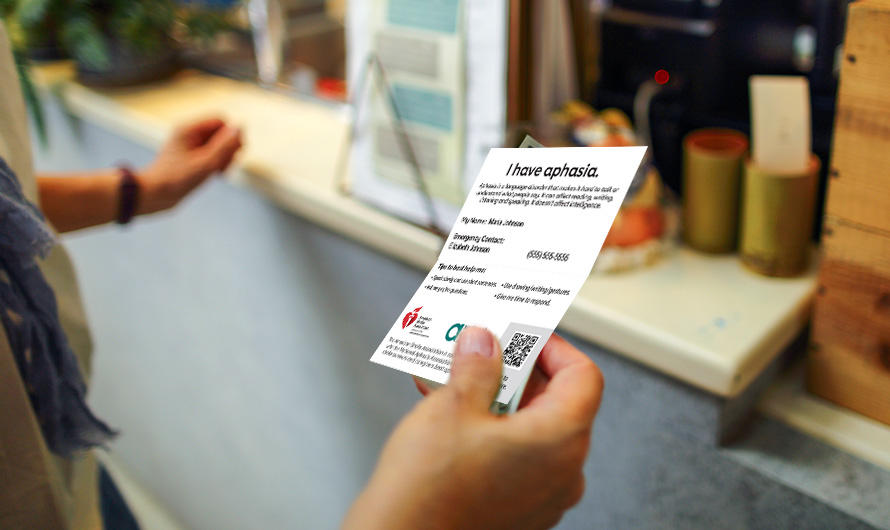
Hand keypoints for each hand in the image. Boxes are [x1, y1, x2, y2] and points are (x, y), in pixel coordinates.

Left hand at [138, 118, 242, 214]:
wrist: (154, 196)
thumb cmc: (176, 180)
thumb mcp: (206, 163)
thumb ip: (225, 145)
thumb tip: (239, 128)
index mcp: (188, 129)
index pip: (220, 121)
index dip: (231, 136)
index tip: (233, 155)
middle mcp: (188, 134)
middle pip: (220, 132)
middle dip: (229, 149)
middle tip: (226, 166)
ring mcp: (189, 146)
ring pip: (217, 145)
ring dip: (224, 158)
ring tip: (221, 173)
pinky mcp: (190, 158)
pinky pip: (210, 154)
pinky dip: (217, 163)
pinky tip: (216, 175)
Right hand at [343, 328, 602, 529]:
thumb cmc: (429, 490)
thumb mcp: (453, 406)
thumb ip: (478, 365)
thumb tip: (484, 343)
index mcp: (561, 441)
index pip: (583, 377)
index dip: (553, 348)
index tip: (522, 335)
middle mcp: (563, 473)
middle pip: (557, 403)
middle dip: (517, 372)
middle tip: (483, 350)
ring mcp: (543, 498)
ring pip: (532, 431)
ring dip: (497, 400)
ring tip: (457, 379)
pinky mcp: (519, 513)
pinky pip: (516, 459)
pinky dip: (492, 432)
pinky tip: (452, 415)